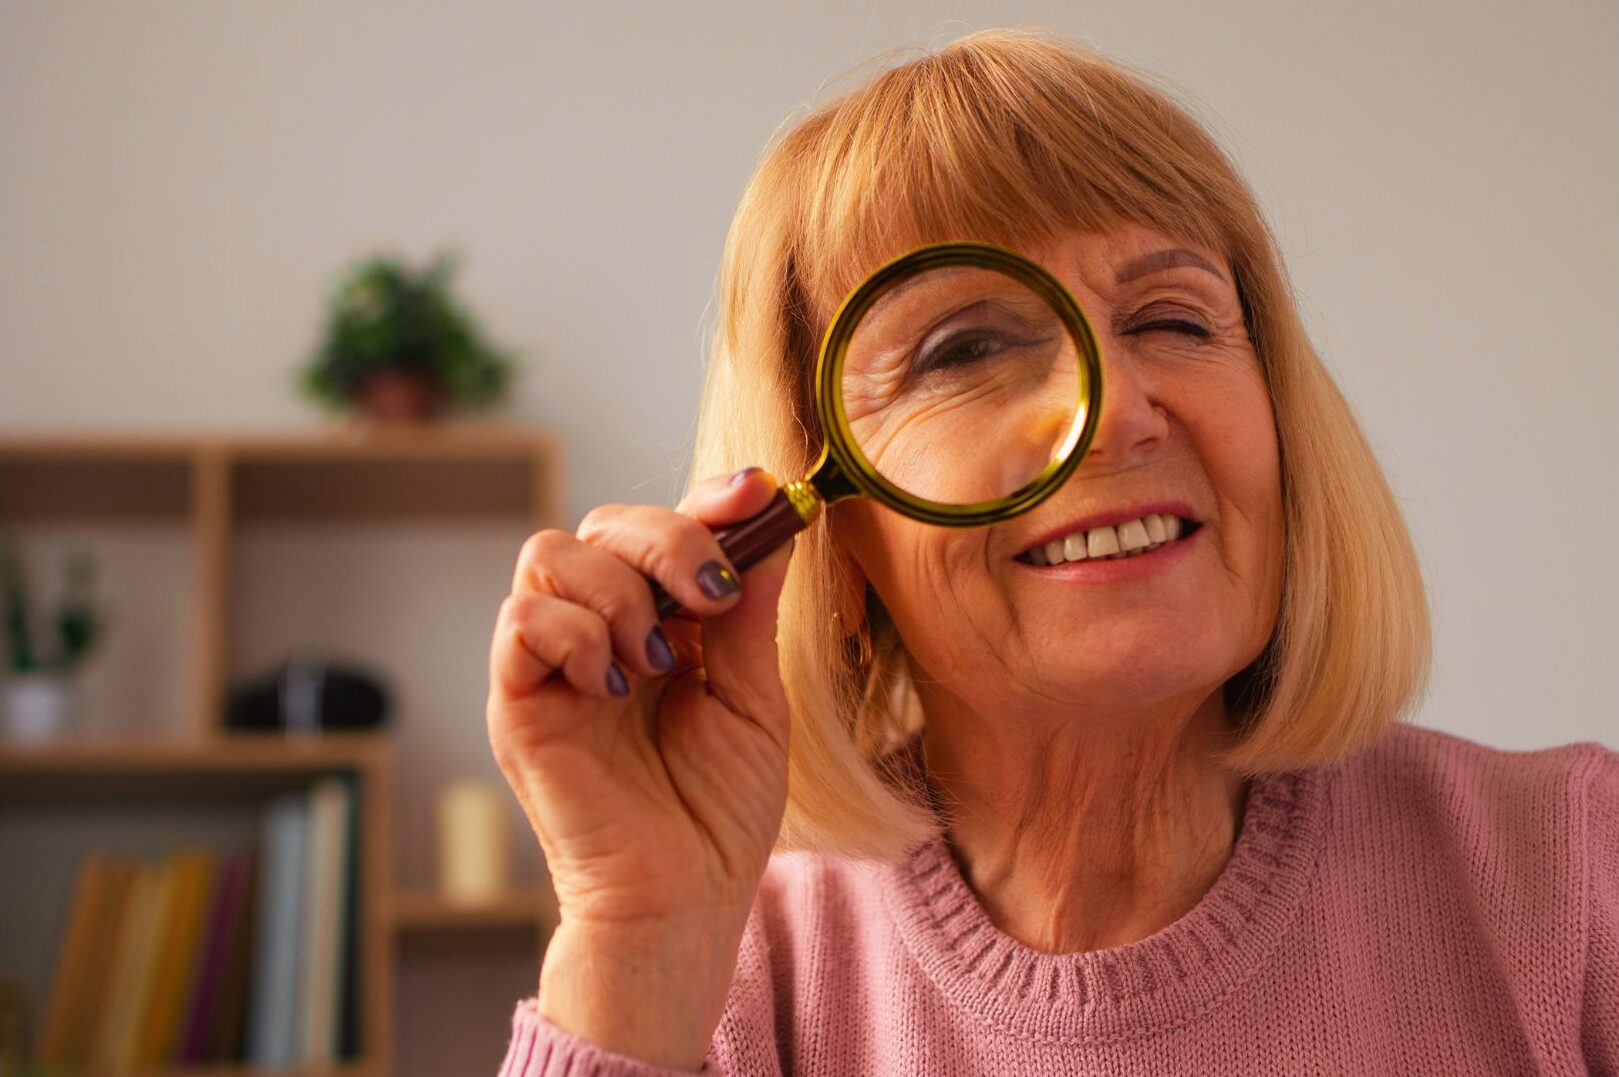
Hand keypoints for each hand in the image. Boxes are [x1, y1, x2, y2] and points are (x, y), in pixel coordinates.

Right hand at [486, 468, 791, 1067]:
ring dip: (620, 592)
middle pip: (603, 523)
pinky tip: (616, 686)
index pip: (663, 530)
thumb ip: (749, 616)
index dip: (707, 500)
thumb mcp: (754, 701)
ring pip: (550, 554)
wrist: (683, 899)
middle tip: (713, 595)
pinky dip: (576, 634)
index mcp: (659, 625)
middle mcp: (599, 631)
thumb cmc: (719, 813)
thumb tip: (772, 523)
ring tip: (659, 663)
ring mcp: (553, 664)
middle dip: (667, 539)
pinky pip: (521, 621)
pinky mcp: (518, 703)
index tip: (758, 493)